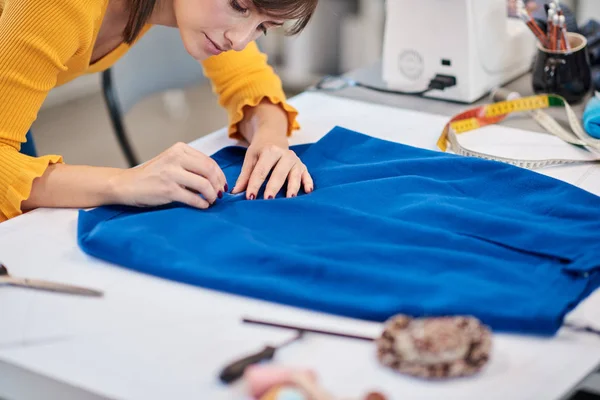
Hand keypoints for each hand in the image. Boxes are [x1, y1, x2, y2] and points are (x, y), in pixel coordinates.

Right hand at [110, 142, 226, 208]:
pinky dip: (202, 203)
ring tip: (212, 201)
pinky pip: (193, 198)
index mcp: (179, 149)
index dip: (220, 175)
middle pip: (209, 171)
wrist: (127, 184)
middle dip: (218, 185)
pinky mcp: (168, 190)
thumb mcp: (172, 162)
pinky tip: (203, 206)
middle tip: (219, 194)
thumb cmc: (152, 175)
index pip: (209, 161)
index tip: (222, 184)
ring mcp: (171, 174)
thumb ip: (191, 165)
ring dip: (212, 195)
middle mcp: (176, 158)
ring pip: (204, 185)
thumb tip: (216, 179)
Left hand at [231, 135, 312, 199]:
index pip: (261, 171)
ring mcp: (295, 161)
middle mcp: (285, 155)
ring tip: (290, 198)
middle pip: (279, 173)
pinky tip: (308, 191)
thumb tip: (235, 193)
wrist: (273, 138)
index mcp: (270, 151)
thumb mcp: (251, 158)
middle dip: (273, 187)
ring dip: (293, 187)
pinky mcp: (303, 167)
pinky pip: (307, 175)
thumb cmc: (260, 151)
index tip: (249, 197)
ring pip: (294, 175)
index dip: (255, 184)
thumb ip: (245, 176)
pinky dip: (308, 182)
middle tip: (268, 200)